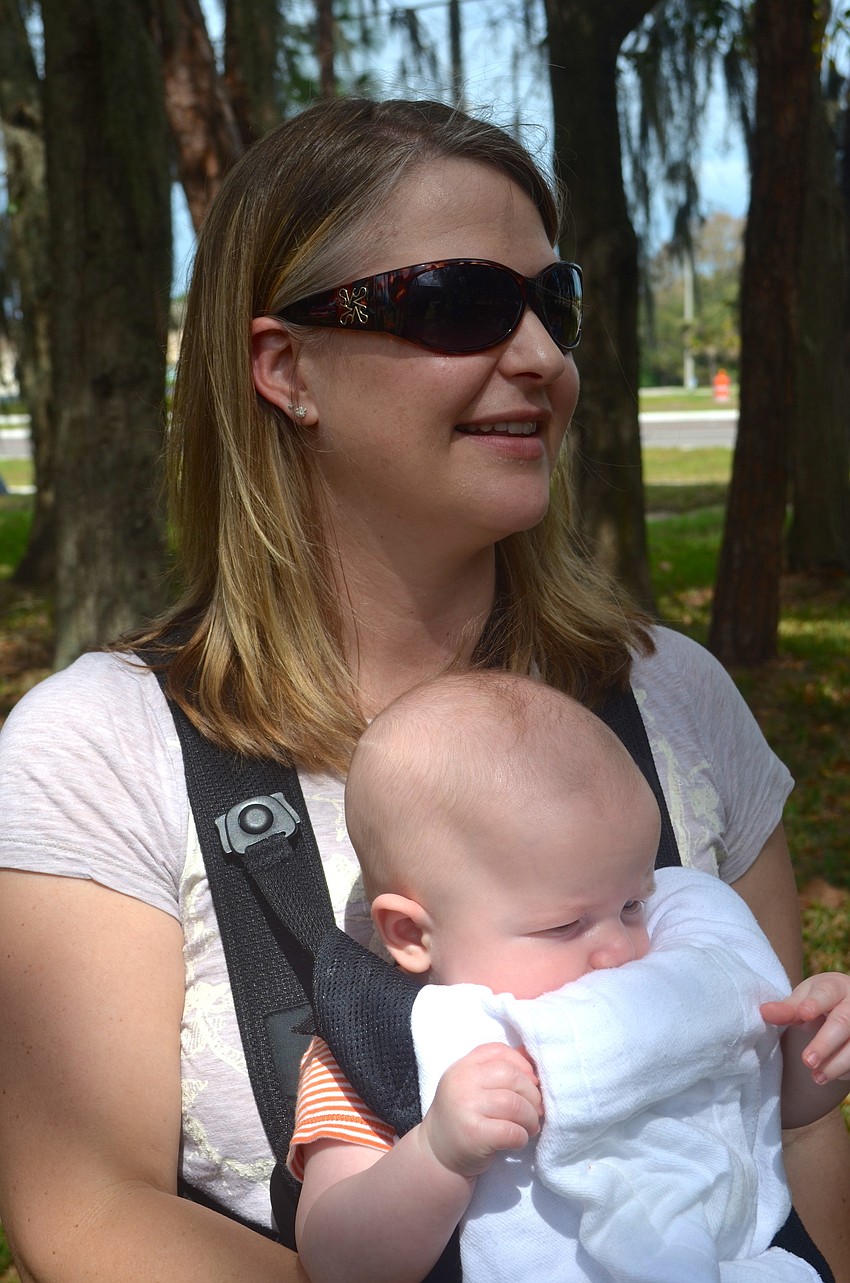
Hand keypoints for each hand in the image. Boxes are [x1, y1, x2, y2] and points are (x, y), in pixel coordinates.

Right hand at [420, 1043, 542, 1179]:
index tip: (532, 1083)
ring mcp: (466, 1107)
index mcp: (462, 1067)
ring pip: (515, 1104)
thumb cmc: (462, 1117)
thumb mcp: (471, 1087)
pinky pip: (511, 1131)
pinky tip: (518, 1140)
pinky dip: (522, 1137)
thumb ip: (495, 1069)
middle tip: (536, 1110)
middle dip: (532, 1094)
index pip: (498, 1051)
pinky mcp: (474, 1135)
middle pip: (512, 1076)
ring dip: (531, 1118)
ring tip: (531, 1126)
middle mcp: (461, 1082)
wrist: (436, 1154)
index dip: (522, 1065)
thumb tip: (531, 1058)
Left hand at [762, 972, 849, 1085]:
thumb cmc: (820, 1001)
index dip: (816, 1003)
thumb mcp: (804, 999)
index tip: (803, 1013)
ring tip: (816, 1077)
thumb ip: (787, 1008)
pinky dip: (844, 1070)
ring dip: (836, 1064)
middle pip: (843, 1022)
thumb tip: (764, 1012)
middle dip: (825, 1043)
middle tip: (807, 1061)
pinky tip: (828, 1076)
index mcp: (836, 987)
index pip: (827, 992)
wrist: (846, 1004)